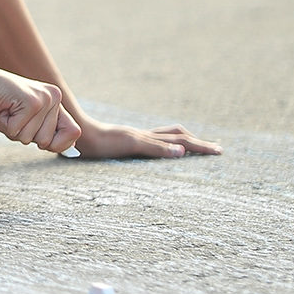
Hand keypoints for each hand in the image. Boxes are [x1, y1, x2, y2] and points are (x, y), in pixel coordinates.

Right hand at [0, 64, 81, 153]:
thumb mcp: (25, 123)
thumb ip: (46, 133)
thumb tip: (72, 150)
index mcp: (56, 101)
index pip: (74, 132)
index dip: (59, 144)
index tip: (41, 140)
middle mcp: (54, 98)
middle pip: (47, 142)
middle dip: (25, 135)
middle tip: (13, 115)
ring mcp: (44, 99)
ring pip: (30, 138)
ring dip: (13, 130)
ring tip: (7, 110)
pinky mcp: (31, 102)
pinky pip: (17, 132)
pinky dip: (5, 125)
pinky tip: (2, 107)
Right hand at [71, 120, 221, 159]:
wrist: (74, 134)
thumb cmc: (90, 145)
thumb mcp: (111, 150)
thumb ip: (124, 151)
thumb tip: (138, 159)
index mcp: (140, 137)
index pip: (171, 135)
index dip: (189, 139)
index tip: (206, 147)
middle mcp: (143, 135)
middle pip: (179, 135)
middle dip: (200, 143)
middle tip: (220, 151)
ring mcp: (138, 137)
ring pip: (173, 140)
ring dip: (195, 146)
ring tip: (213, 151)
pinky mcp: (130, 142)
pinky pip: (152, 147)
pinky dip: (168, 150)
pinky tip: (181, 154)